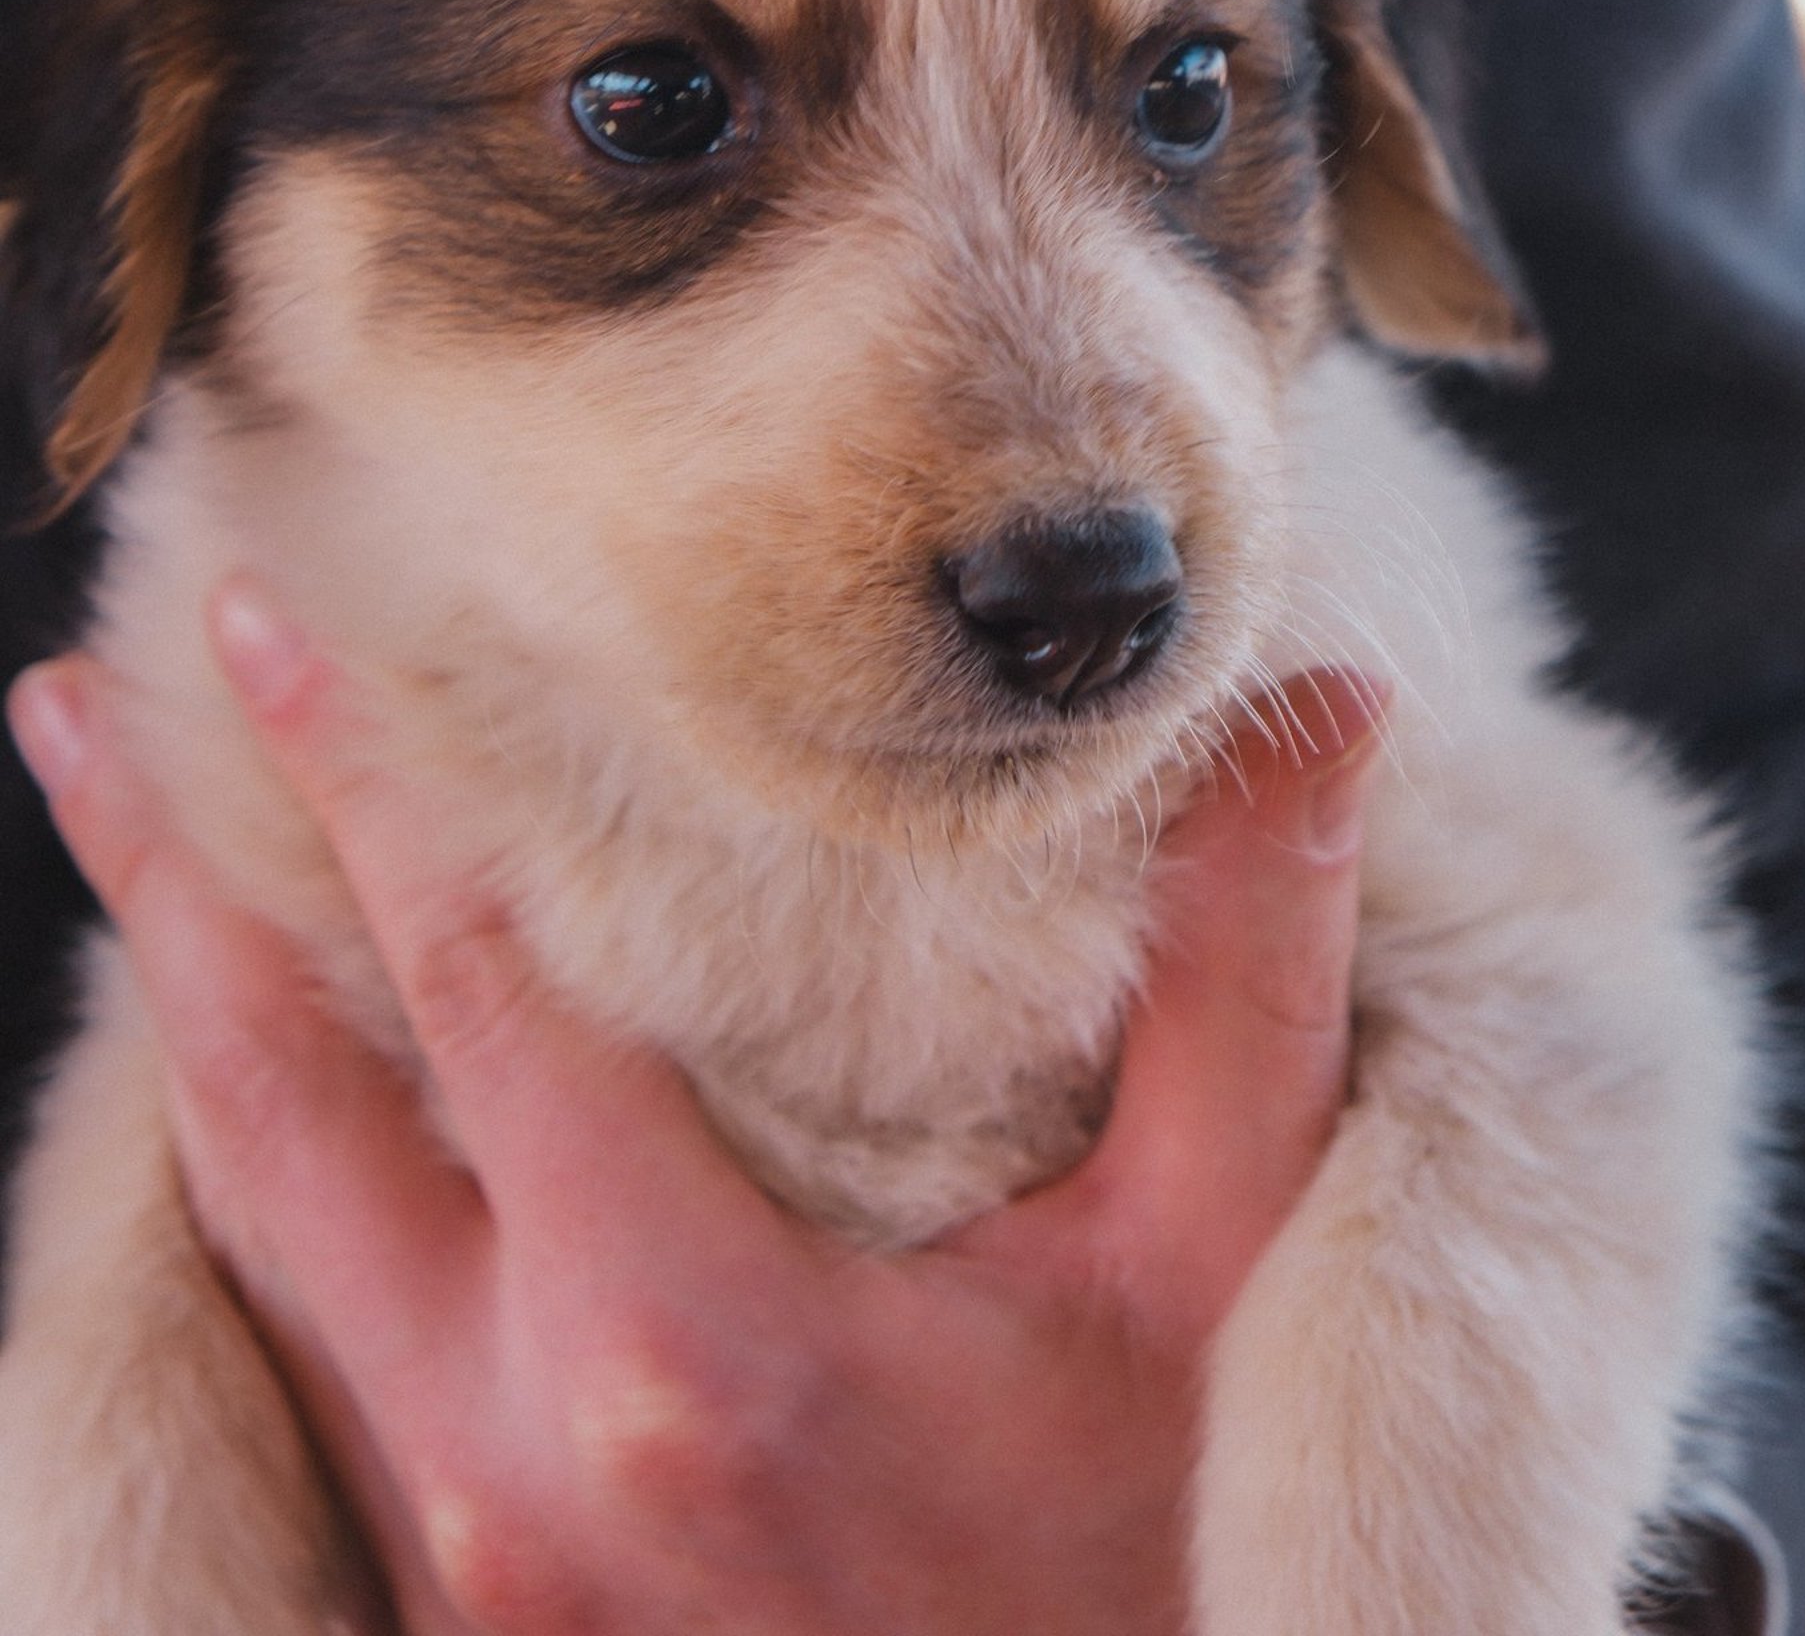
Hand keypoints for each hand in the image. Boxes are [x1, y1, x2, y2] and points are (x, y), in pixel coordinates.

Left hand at [10, 601, 1381, 1635]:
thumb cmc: (1145, 1567)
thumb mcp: (1222, 1273)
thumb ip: (1249, 984)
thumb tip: (1318, 715)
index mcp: (679, 1331)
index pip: (473, 986)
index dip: (363, 787)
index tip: (268, 629)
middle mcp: (514, 1438)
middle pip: (275, 1102)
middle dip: (170, 883)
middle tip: (70, 706)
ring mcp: (463, 1539)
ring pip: (255, 1232)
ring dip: (176, 1030)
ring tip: (117, 868)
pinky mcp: (460, 1603)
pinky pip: (297, 1351)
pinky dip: (246, 1190)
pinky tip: (241, 1116)